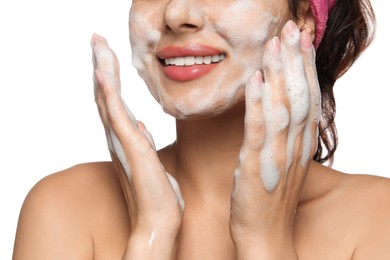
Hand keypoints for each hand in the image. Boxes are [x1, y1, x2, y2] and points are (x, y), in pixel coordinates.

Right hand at [91, 34, 183, 258]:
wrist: (159, 219)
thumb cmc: (156, 193)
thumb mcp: (151, 161)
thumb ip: (142, 141)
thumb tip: (140, 125)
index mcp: (125, 140)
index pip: (114, 103)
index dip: (109, 79)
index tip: (106, 56)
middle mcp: (118, 138)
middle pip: (106, 96)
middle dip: (101, 66)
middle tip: (97, 40)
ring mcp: (123, 142)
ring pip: (108, 100)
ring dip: (102, 71)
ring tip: (98, 45)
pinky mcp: (132, 148)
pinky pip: (117, 116)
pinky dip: (108, 95)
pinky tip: (102, 75)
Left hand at [229, 21, 320, 258]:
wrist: (265, 237)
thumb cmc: (270, 199)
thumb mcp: (282, 163)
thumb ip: (284, 136)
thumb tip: (278, 109)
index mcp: (300, 145)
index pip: (307, 98)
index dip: (305, 67)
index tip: (301, 41)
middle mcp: (294, 147)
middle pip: (299, 96)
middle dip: (296, 60)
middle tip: (293, 28)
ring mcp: (277, 156)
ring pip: (282, 107)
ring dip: (279, 73)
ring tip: (275, 43)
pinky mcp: (256, 166)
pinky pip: (259, 130)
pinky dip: (258, 104)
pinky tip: (254, 80)